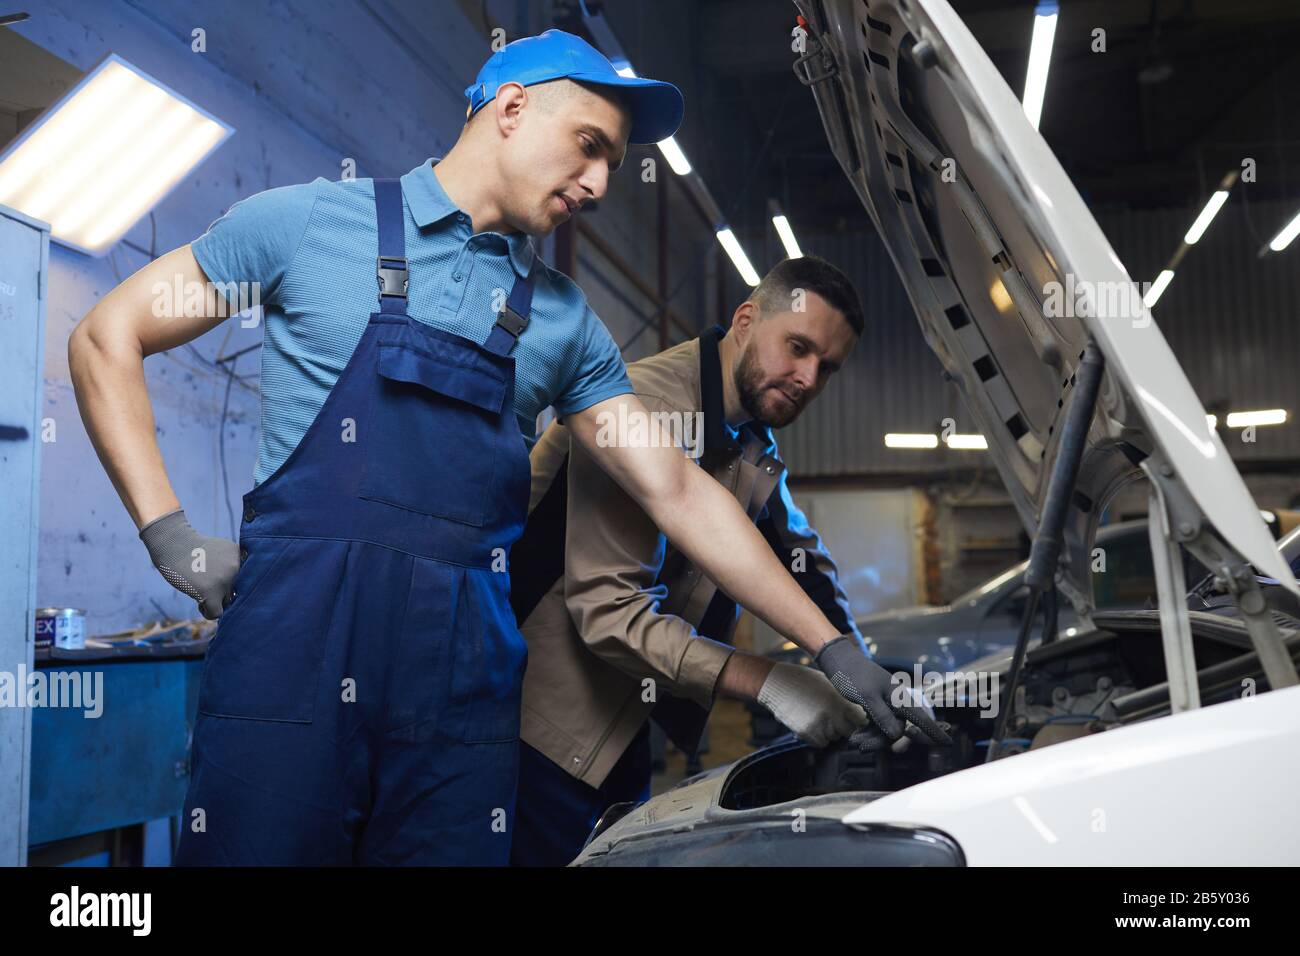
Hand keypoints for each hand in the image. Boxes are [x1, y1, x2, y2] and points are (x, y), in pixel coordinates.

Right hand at [139, 508, 240, 619]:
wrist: (174, 544)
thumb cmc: (195, 549)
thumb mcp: (222, 551)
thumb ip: (233, 568)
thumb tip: (235, 595)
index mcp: (242, 558)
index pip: (246, 582)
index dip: (233, 585)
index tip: (219, 580)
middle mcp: (237, 569)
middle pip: (237, 593)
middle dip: (224, 593)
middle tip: (208, 586)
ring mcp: (225, 581)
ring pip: (227, 603)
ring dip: (216, 602)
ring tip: (201, 593)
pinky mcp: (211, 592)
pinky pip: (216, 613)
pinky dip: (208, 612)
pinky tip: (199, 603)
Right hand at [756, 662, 867, 747]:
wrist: (777, 682)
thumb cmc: (802, 679)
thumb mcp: (827, 682)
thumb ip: (840, 697)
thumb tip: (854, 709)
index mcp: (838, 700)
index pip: (859, 719)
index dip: (859, 719)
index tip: (857, 719)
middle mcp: (831, 714)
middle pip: (848, 731)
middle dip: (845, 727)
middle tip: (839, 720)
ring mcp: (818, 725)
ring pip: (834, 738)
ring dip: (831, 732)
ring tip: (823, 720)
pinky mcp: (805, 732)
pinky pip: (820, 743)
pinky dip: (819, 738)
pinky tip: (815, 727)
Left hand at [815, 635, 952, 745]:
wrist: (837, 658)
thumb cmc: (852, 674)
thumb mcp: (867, 696)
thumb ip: (883, 715)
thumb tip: (897, 735)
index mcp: (899, 696)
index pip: (921, 717)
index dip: (934, 731)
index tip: (948, 744)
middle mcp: (896, 700)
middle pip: (899, 729)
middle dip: (883, 741)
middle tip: (862, 747)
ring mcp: (885, 703)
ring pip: (886, 728)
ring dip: (871, 738)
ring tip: (854, 741)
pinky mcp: (875, 704)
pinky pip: (877, 724)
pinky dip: (868, 732)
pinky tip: (855, 736)